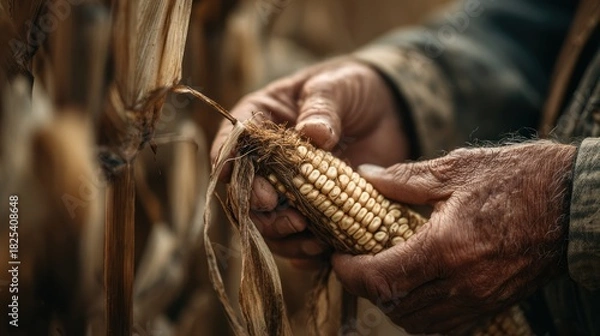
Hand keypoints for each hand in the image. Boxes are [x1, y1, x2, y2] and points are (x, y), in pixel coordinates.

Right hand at [210, 59, 410, 261]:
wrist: (386, 109)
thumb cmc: (349, 88)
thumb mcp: (335, 87)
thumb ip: (321, 107)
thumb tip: (314, 134)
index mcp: (258, 123)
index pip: (231, 145)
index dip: (231, 168)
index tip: (251, 186)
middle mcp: (266, 162)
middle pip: (246, 197)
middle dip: (265, 215)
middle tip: (294, 219)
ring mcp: (289, 190)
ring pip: (270, 226)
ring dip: (287, 239)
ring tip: (315, 240)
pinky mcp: (315, 210)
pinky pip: (300, 240)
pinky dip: (308, 252)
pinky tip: (326, 251)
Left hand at [331, 142, 575, 333]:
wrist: (573, 201)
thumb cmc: (518, 179)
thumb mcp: (457, 170)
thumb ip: (404, 179)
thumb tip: (366, 177)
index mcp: (448, 248)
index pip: (382, 278)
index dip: (350, 272)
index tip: (338, 257)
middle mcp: (463, 283)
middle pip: (395, 307)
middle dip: (366, 289)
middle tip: (354, 264)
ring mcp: (480, 299)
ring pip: (419, 323)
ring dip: (391, 304)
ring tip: (381, 274)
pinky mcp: (493, 304)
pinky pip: (445, 324)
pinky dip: (420, 313)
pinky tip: (416, 288)